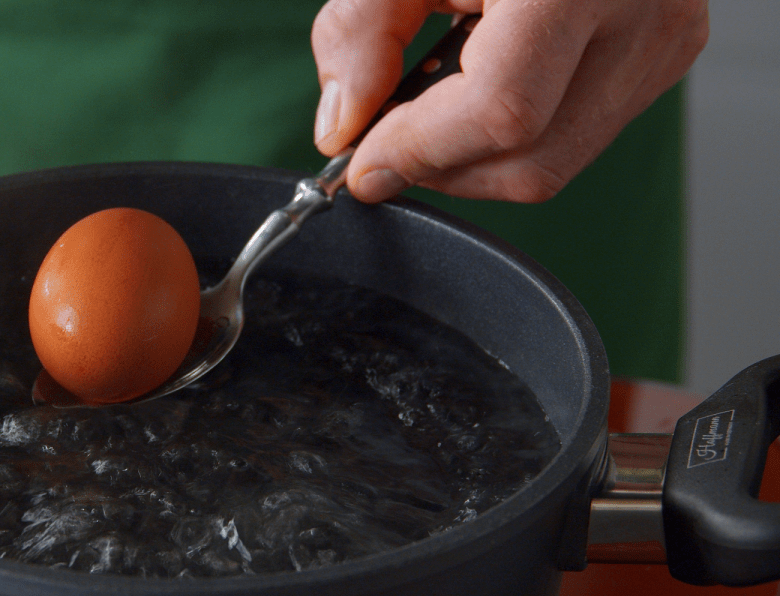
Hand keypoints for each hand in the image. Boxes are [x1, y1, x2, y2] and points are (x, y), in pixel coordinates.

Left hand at [311, 0, 708, 202]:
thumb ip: (359, 33)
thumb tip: (343, 128)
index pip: (501, 110)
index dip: (419, 151)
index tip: (362, 166)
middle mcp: (642, 12)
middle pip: (528, 160)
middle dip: (440, 168)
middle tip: (385, 140)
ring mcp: (663, 40)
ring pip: (553, 164)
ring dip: (471, 158)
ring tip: (432, 100)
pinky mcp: (666, 54)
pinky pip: (576, 136)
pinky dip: (511, 136)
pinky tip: (483, 80)